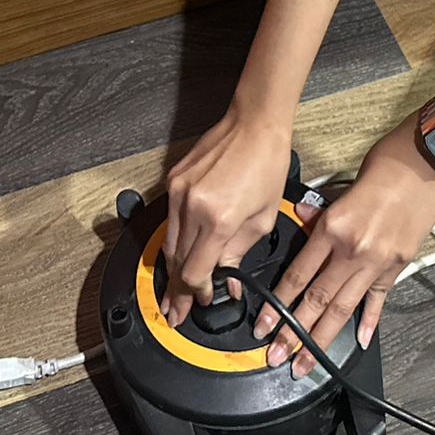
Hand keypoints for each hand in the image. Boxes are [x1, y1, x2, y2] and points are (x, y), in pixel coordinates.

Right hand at [163, 103, 294, 325]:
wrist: (255, 123)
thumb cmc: (266, 163)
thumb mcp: (262, 219)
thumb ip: (239, 253)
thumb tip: (227, 279)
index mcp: (218, 219)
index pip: (195, 272)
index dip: (197, 293)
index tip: (202, 300)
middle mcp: (192, 205)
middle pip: (176, 262)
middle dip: (178, 290)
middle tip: (176, 310)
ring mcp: (178, 191)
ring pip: (168, 243)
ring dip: (172, 267)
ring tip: (175, 288)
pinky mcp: (173, 180)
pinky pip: (169, 219)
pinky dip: (175, 238)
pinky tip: (180, 250)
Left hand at [255, 118, 434, 377]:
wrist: (424, 163)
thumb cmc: (383, 167)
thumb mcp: (341, 187)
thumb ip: (319, 212)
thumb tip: (300, 217)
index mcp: (332, 228)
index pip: (299, 275)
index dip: (279, 304)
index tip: (264, 326)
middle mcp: (352, 250)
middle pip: (317, 299)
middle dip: (295, 332)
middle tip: (278, 357)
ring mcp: (377, 261)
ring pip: (343, 307)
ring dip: (323, 339)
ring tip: (307, 362)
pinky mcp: (398, 265)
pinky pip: (378, 299)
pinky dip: (369, 321)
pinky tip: (360, 342)